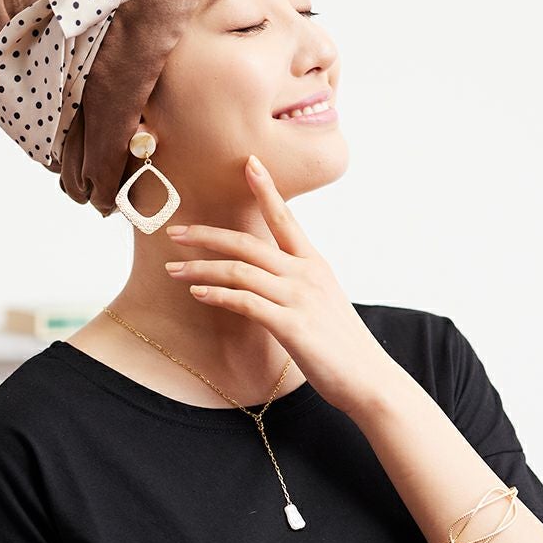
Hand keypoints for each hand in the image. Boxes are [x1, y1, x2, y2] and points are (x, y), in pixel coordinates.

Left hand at [163, 153, 396, 418]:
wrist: (370, 380)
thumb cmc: (343, 346)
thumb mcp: (323, 302)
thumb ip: (297, 284)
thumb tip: (269, 279)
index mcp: (314, 264)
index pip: (285, 218)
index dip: (266, 189)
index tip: (248, 163)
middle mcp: (306, 274)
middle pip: (248, 242)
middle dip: (207, 234)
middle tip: (175, 231)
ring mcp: (299, 298)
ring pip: (239, 270)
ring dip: (200, 268)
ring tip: (172, 269)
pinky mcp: (291, 325)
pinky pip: (245, 302)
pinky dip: (217, 295)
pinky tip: (197, 293)